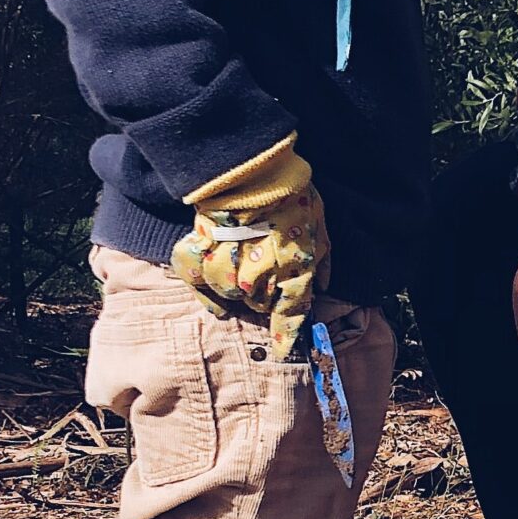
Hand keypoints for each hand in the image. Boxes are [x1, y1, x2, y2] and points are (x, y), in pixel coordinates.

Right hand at [172, 134, 329, 356]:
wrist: (254, 167)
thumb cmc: (293, 195)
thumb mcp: (320, 227)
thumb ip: (320, 261)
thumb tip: (321, 286)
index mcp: (291, 271)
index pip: (289, 315)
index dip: (286, 336)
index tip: (283, 351)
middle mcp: (259, 274)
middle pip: (258, 306)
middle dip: (264, 298)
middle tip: (266, 278)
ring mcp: (227, 263)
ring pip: (229, 294)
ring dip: (237, 289)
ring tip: (242, 273)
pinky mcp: (201, 248)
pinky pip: (196, 279)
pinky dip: (203, 288)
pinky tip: (212, 294)